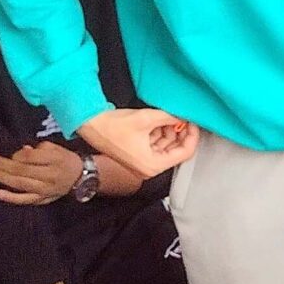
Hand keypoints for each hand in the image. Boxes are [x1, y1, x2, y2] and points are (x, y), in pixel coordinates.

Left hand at [0, 141, 82, 205]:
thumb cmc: (65, 159)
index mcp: (55, 159)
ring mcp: (45, 189)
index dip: (19, 154)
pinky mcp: (43, 199)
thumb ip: (39, 149)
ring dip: (3, 178)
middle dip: (3, 164)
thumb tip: (20, 153)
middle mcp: (50, 175)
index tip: (13, 153)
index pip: (32, 156)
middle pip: (23, 170)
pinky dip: (11, 197)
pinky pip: (25, 199)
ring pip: (21, 184)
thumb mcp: (56, 148)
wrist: (82, 177)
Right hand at [75, 108, 196, 179]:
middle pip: (175, 150)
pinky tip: (158, 120)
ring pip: (166, 146)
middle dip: (180, 132)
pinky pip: (155, 144)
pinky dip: (159, 132)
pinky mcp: (137, 154)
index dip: (191, 136)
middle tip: (182, 117)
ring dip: (169, 131)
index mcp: (152, 165)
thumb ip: (170, 117)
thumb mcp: (147, 118)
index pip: (184, 153)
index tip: (192, 123)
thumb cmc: (112, 126)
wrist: (90, 124)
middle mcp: (149, 168)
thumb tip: (185, 116)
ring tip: (168, 116)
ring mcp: (142, 162)